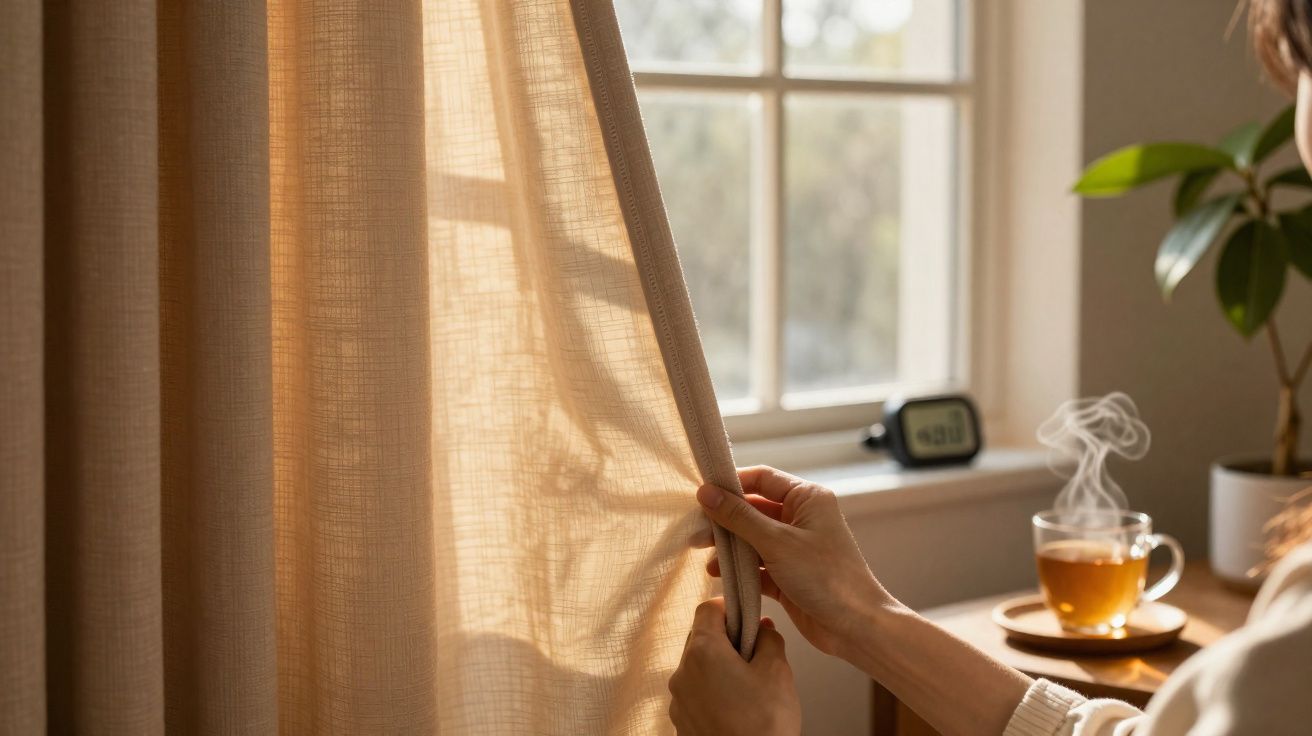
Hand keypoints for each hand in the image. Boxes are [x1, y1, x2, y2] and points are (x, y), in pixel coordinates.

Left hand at [668, 598, 799, 735]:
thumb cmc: (765, 726)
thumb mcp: (778, 672)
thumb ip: (769, 639)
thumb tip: (763, 629)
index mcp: (703, 652)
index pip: (707, 608)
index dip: (729, 607)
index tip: (747, 616)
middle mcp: (682, 673)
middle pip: (700, 638)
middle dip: (726, 639)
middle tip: (753, 653)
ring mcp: (678, 701)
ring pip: (697, 668)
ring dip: (718, 668)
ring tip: (748, 686)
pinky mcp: (681, 723)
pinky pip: (695, 695)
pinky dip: (712, 693)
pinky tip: (736, 707)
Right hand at [694, 466, 892, 657]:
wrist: (856, 627)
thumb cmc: (826, 577)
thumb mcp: (777, 542)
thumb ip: (739, 517)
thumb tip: (706, 493)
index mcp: (807, 499)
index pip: (762, 479)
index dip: (731, 484)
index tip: (701, 495)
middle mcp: (801, 519)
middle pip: (753, 509)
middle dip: (724, 520)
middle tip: (696, 532)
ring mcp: (795, 547)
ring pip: (752, 538)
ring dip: (729, 546)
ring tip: (703, 556)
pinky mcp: (788, 574)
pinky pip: (757, 564)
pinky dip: (739, 569)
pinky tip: (718, 574)